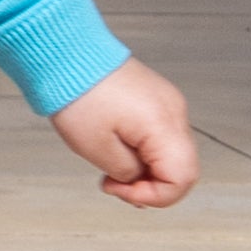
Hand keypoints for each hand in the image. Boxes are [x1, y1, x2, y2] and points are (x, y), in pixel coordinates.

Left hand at [52, 60, 197, 207]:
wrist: (68, 54)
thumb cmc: (78, 93)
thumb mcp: (98, 149)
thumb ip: (127, 173)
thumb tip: (139, 180)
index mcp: (164, 124)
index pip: (183, 178)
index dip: (155, 196)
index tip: (124, 192)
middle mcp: (174, 111)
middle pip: (183, 167)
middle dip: (151, 185)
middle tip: (117, 184)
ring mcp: (167, 102)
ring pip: (172, 153)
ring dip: (147, 168)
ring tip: (113, 168)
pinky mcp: (156, 98)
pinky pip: (161, 135)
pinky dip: (145, 150)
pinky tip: (119, 150)